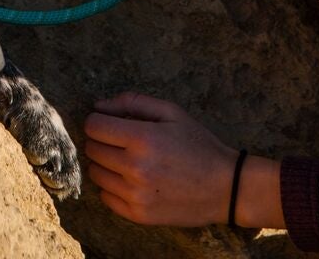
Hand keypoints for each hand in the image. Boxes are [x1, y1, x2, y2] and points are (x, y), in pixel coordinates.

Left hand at [83, 93, 239, 226]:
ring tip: (127, 161)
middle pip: (92, 149)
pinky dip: (112, 187)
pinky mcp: (138, 215)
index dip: (98, 120)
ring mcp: (135, 194)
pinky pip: (106, 197)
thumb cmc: (199, 145)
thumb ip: (133, 103)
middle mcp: (134, 168)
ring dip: (105, 164)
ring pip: (96, 173)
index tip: (109, 122)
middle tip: (122, 141)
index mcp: (142, 138)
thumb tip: (98, 106)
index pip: (94, 126)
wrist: (226, 187)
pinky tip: (131, 180)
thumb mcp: (172, 113)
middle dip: (102, 141)